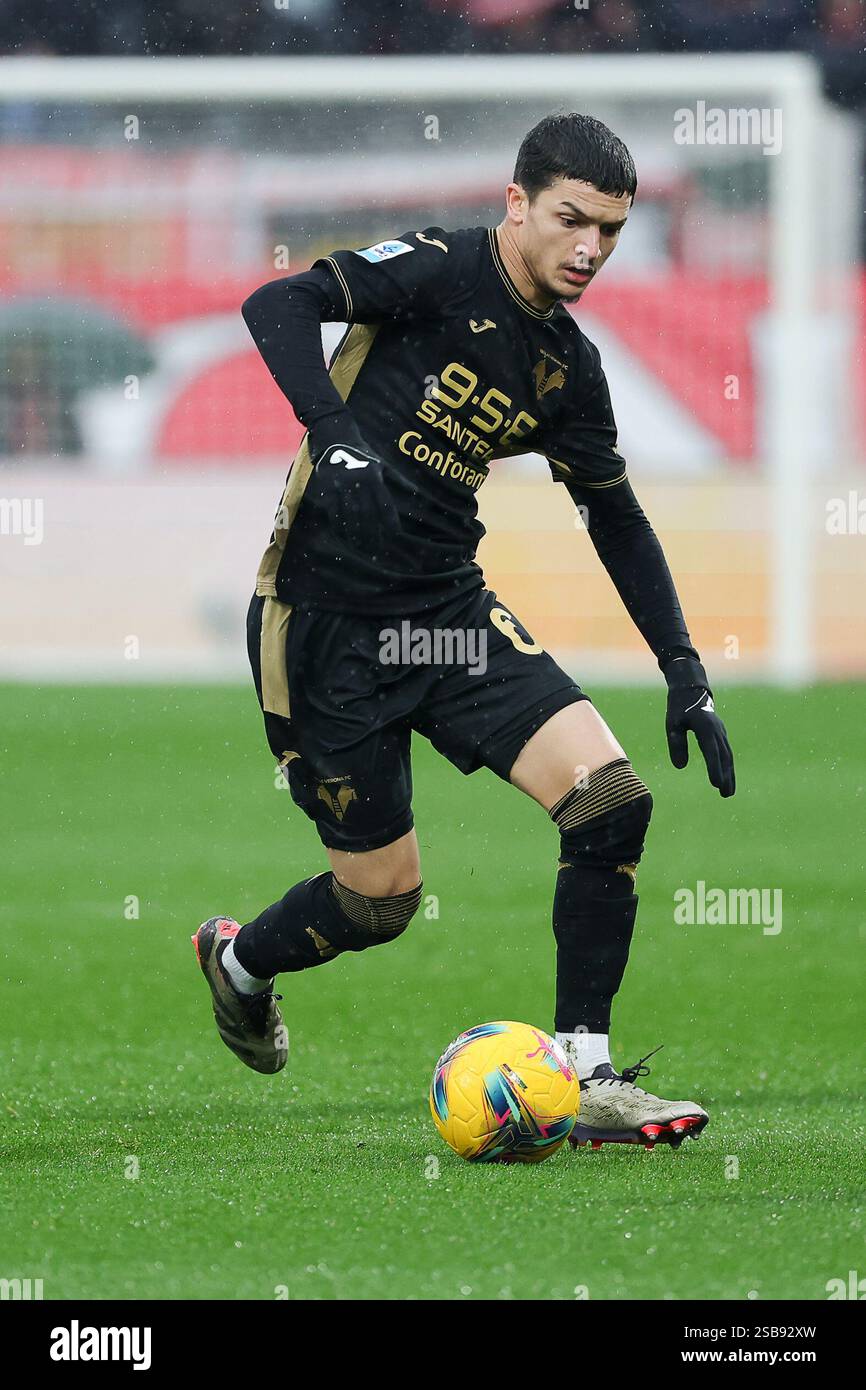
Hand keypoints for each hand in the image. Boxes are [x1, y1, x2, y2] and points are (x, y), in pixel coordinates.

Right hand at [310, 441, 399, 552]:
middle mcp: (359, 482)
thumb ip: (400, 480)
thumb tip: (417, 493)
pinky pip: (333, 512)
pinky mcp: (328, 488)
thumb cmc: (363, 454)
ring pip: (350, 515)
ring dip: (355, 533)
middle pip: (367, 514)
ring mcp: (342, 486)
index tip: (395, 535)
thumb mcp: (383, 464)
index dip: (390, 521)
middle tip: (375, 548)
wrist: (335, 438)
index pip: (385, 504)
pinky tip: (343, 536)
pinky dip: (338, 526)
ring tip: (360, 547)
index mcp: (375, 477)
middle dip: (372, 533)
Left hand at [664, 657, 734, 796]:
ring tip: (728, 792)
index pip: (711, 752)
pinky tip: (727, 776)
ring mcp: (721, 732)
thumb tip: (680, 767)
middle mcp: (717, 731)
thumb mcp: (672, 724)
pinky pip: (726, 752)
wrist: (691, 688)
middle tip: (726, 794)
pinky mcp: (721, 733)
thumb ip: (676, 744)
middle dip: (726, 777)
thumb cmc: (678, 707)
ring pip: (728, 756)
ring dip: (729, 774)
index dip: (714, 769)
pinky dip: (727, 765)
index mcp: (705, 728)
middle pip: (724, 757)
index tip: (716, 784)